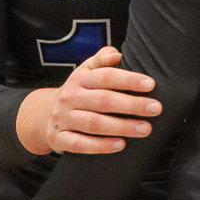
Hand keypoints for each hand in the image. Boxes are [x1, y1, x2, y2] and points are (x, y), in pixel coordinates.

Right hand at [16, 46, 160, 155]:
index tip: (151, 85)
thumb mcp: (85, 72)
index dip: (128, 80)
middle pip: (103, 100)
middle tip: (156, 108)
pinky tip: (121, 145)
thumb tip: (117, 54)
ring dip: (121, 127)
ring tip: (145, 129)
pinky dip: (100, 146)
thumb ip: (101, 60)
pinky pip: (80, 144)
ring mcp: (63, 118)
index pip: (106, 76)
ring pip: (93, 123)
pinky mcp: (59, 138)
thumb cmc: (77, 92)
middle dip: (131, 104)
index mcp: (79, 78)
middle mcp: (70, 97)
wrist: (44, 114)